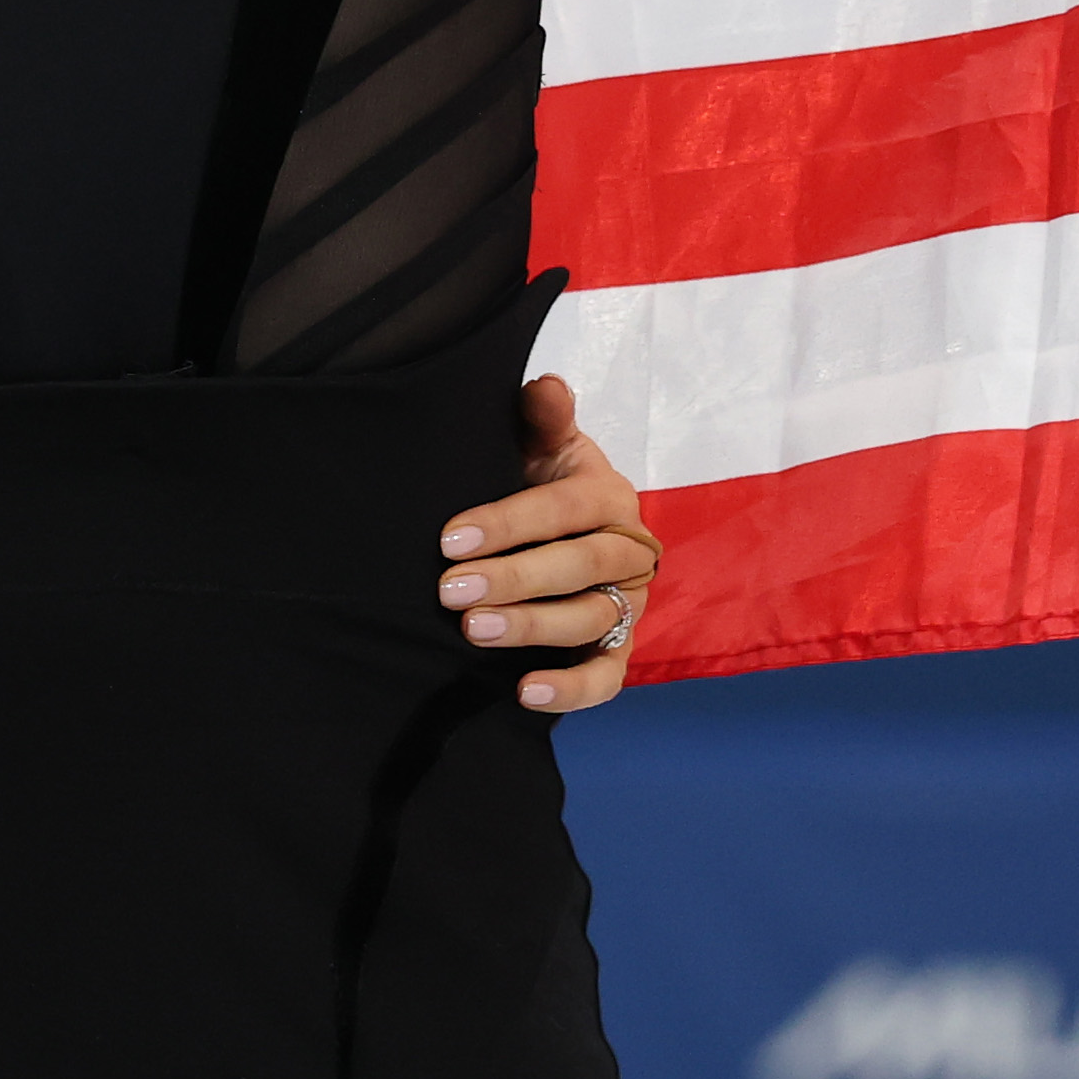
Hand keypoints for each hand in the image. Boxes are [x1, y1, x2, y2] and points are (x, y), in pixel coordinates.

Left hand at [438, 372, 662, 714]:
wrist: (565, 526)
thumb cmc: (543, 478)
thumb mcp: (542, 442)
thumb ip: (543, 417)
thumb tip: (545, 386)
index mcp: (608, 493)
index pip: (563, 508)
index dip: (507, 523)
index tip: (449, 540)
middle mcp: (629, 548)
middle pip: (579, 565)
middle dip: (513, 578)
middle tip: (450, 591)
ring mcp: (627, 601)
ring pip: (590, 618)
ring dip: (532, 627)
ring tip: (474, 631)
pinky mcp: (620, 647)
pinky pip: (607, 676)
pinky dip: (572, 690)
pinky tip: (526, 692)